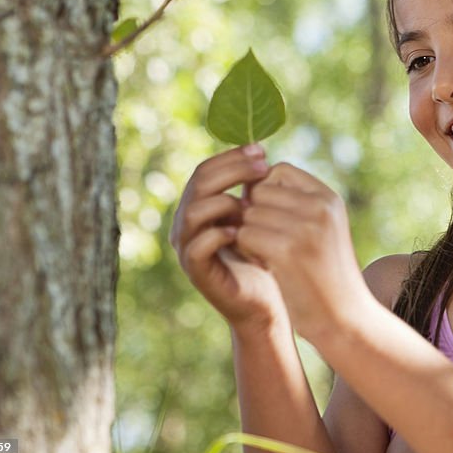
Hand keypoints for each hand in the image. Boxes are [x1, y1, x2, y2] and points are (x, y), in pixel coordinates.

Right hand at [169, 144, 287, 331]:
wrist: (266, 302)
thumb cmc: (265, 256)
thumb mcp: (259, 216)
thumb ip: (252, 190)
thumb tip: (262, 152)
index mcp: (199, 205)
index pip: (206, 170)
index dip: (231, 157)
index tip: (262, 150)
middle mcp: (187, 223)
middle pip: (199, 183)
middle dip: (232, 170)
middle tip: (263, 166)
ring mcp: (187, 248)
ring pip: (193, 211)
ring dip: (225, 201)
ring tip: (253, 203)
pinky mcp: (196, 272)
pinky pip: (197, 247)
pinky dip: (218, 234)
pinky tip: (243, 230)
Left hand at [237, 162, 374, 342]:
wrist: (345, 317)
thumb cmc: (327, 275)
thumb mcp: (322, 229)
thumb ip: (297, 203)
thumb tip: (250, 184)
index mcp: (329, 198)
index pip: (279, 170)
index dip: (265, 190)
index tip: (270, 217)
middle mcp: (320, 206)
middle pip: (260, 190)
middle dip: (254, 213)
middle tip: (266, 240)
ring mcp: (305, 227)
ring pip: (249, 213)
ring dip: (249, 234)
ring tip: (268, 255)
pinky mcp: (287, 250)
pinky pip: (245, 234)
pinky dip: (247, 251)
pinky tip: (265, 265)